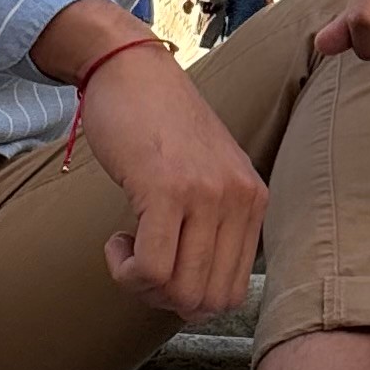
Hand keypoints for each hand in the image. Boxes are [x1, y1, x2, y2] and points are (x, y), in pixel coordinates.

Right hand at [75, 40, 267, 318]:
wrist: (131, 69)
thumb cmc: (160, 124)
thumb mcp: (208, 173)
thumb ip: (215, 223)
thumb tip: (196, 296)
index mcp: (254, 200)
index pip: (234, 291)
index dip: (190, 300)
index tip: (163, 269)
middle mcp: (238, 199)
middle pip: (208, 301)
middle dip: (165, 300)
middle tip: (140, 266)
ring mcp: (205, 194)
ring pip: (180, 291)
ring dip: (141, 286)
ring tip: (127, 250)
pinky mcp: (165, 189)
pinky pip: (151, 268)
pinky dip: (126, 270)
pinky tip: (116, 240)